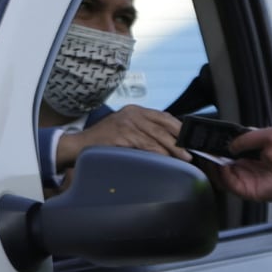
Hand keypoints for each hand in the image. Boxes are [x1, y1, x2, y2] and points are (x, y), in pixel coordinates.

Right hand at [54, 106, 190, 169]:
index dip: (179, 127)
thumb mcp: (126, 130)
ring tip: (184, 158)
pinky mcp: (121, 135)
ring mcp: (126, 123)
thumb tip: (170, 143)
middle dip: (179, 140)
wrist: (79, 146)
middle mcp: (132, 113)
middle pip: (163, 126)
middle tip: (191, 152)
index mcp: (135, 110)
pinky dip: (157, 153)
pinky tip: (166, 160)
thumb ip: (145, 132)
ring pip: (156, 136)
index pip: (163, 116)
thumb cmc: (104, 142)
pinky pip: (145, 145)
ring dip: (172, 149)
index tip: (191, 138)